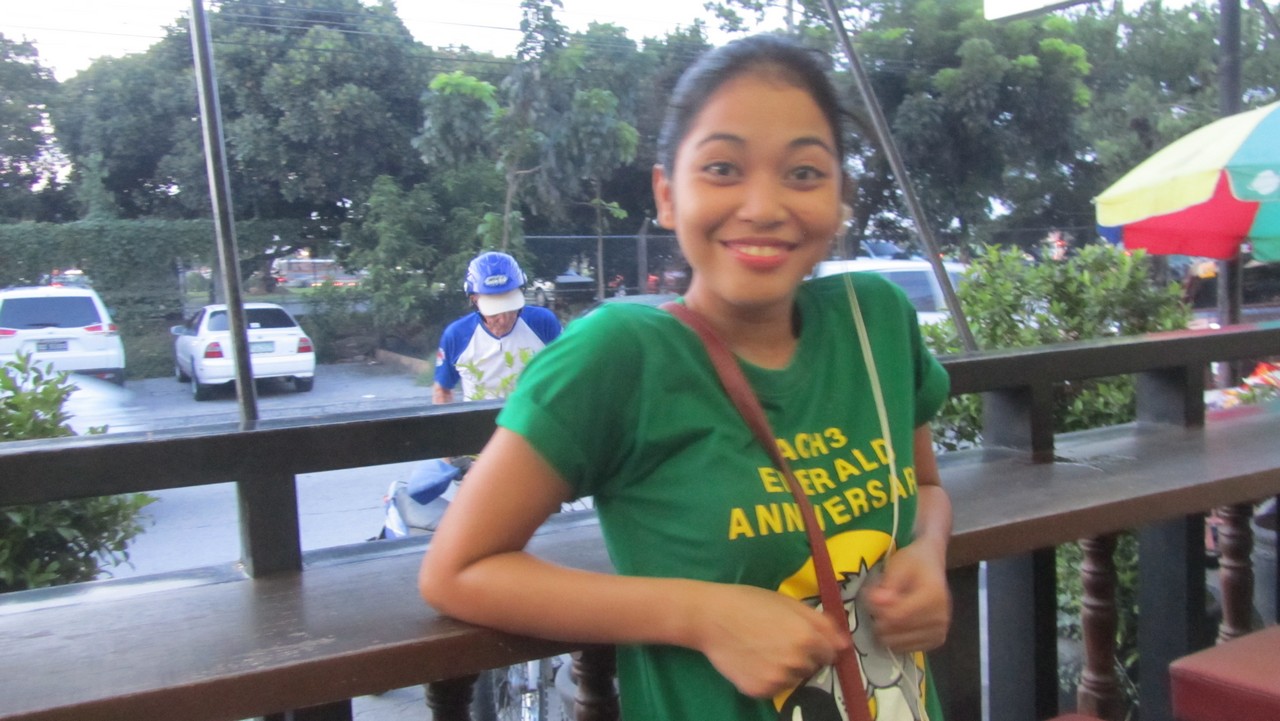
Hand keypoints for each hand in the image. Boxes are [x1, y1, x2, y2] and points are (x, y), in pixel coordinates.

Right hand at [689, 584, 849, 697]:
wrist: (711, 617)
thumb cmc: (750, 603)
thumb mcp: (789, 603)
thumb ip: (822, 622)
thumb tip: (845, 644)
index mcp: (808, 637)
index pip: (830, 653)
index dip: (818, 645)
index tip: (801, 637)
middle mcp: (797, 662)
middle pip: (813, 667)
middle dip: (803, 657)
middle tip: (777, 640)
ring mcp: (778, 679)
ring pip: (794, 679)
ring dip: (786, 669)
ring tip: (764, 650)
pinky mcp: (760, 691)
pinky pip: (775, 688)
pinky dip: (768, 678)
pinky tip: (753, 661)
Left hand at [864, 542, 950, 651]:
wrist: (931, 563)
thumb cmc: (913, 562)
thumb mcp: (898, 565)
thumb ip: (887, 585)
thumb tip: (877, 602)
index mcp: (933, 597)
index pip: (897, 617)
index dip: (877, 611)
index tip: (871, 598)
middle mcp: (941, 618)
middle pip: (898, 632)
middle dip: (881, 621)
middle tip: (878, 605)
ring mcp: (940, 631)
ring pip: (901, 644)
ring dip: (887, 631)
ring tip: (888, 613)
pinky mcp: (937, 640)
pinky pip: (908, 649)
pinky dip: (897, 639)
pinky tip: (896, 624)